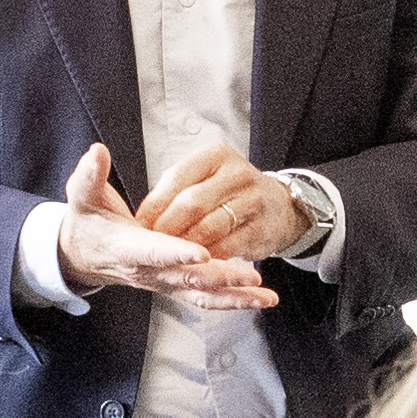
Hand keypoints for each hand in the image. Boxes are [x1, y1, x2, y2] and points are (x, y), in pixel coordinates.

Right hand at [45, 143, 272, 311]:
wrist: (86, 253)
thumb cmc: (88, 222)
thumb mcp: (81, 196)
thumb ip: (90, 176)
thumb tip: (97, 152)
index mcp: (127, 247)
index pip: (154, 251)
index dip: (177, 252)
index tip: (201, 252)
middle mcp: (148, 271)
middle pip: (187, 278)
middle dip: (219, 277)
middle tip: (250, 276)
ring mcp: (163, 282)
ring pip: (201, 294)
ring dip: (234, 296)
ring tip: (265, 296)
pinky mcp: (174, 287)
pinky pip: (206, 299)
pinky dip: (234, 300)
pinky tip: (261, 298)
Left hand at [131, 136, 319, 269]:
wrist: (278, 207)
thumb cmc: (230, 193)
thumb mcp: (205, 177)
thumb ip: (174, 191)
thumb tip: (140, 219)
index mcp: (216, 155)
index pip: (176, 178)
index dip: (154, 205)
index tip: (138, 224)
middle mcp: (237, 174)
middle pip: (192, 203)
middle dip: (167, 227)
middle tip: (152, 244)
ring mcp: (253, 201)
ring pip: (209, 227)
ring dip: (185, 246)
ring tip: (170, 254)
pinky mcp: (260, 229)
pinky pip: (227, 247)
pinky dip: (207, 257)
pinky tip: (195, 262)